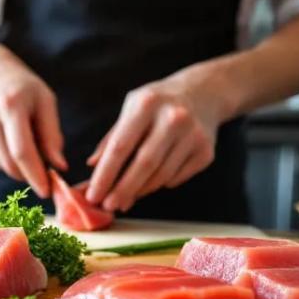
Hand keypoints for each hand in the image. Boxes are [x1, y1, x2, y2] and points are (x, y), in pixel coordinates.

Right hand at [0, 51, 66, 196]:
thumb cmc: (24, 88)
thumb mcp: (46, 101)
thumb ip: (52, 135)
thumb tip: (59, 166)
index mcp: (11, 106)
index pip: (21, 150)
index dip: (34, 174)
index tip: (46, 191)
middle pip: (10, 163)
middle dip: (29, 174)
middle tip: (44, 172)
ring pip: (2, 165)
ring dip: (19, 166)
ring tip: (26, 144)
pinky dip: (6, 158)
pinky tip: (8, 138)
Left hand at [85, 65, 236, 211]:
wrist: (205, 92)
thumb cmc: (159, 103)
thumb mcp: (132, 108)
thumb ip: (112, 137)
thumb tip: (92, 166)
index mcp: (147, 104)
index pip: (121, 146)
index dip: (105, 174)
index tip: (93, 194)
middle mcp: (173, 118)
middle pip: (144, 164)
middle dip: (122, 190)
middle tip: (108, 206)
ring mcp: (193, 135)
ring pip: (161, 176)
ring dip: (139, 191)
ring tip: (124, 199)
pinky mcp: (206, 152)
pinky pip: (176, 178)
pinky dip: (159, 184)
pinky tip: (150, 183)